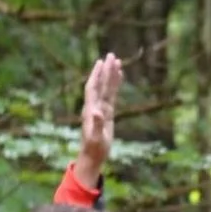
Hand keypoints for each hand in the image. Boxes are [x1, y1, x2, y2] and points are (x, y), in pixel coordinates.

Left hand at [72, 54, 121, 190]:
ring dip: (111, 75)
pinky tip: (119, 78)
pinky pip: (112, 96)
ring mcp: (101, 109)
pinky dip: (115, 86)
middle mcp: (94, 106)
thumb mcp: (96, 137)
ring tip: (117, 61)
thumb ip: (97, 124)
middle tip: (111, 55)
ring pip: (107, 88)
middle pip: (100, 84)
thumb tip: (98, 111)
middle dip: (105, 70)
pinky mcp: (107, 114)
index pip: (94, 88)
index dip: (97, 75)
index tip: (101, 62)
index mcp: (91, 109)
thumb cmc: (94, 148)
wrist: (92, 156)